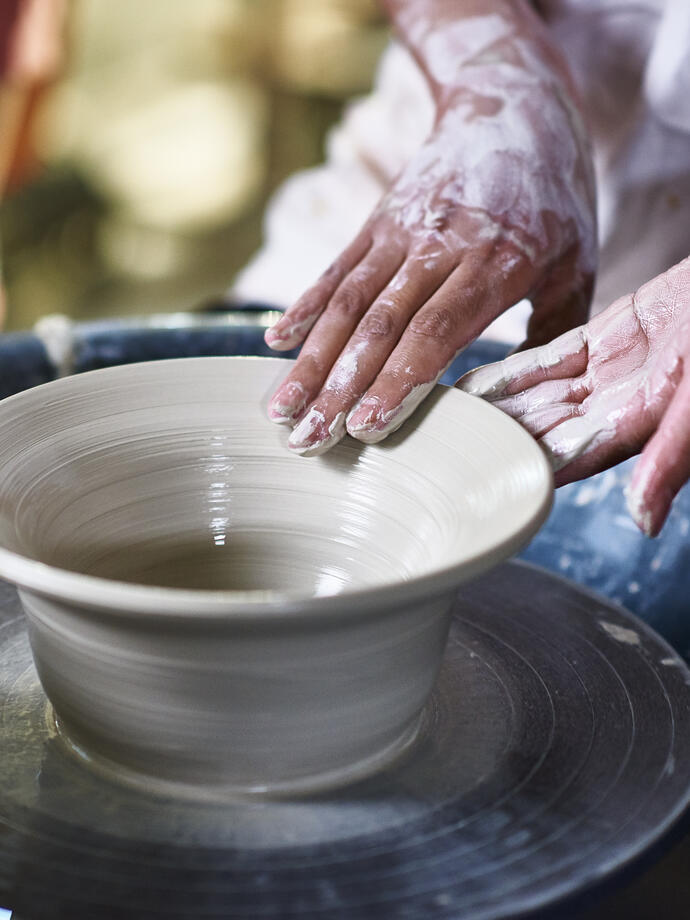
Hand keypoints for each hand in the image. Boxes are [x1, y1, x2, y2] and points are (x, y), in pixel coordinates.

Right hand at [263, 4, 595, 454]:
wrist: (512, 104)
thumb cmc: (553, 198)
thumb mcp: (578, 261)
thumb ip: (555, 331)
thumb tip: (531, 402)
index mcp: (495, 264)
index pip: (435, 332)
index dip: (396, 381)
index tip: (363, 428)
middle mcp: (439, 246)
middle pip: (380, 327)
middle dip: (338, 388)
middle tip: (306, 440)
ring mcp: (401, 231)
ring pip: (347, 303)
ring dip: (310, 360)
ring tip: (280, 410)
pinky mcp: (378, 221)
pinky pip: (337, 269)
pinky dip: (304, 307)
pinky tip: (275, 342)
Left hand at [457, 256, 689, 536]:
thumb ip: (672, 457)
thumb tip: (643, 523)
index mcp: (635, 432)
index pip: (558, 463)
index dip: (512, 474)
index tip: (464, 488)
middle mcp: (614, 410)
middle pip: (535, 434)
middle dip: (486, 445)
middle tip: (430, 455)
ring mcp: (608, 375)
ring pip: (534, 398)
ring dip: (489, 410)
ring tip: (440, 422)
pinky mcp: (606, 337)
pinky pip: (548, 359)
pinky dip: (510, 371)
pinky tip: (472, 383)